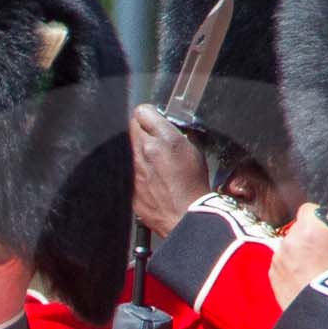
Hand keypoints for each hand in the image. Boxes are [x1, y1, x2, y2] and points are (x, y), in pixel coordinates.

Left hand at [130, 104, 211, 235]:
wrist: (187, 217)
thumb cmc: (195, 186)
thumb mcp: (194, 150)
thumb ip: (175, 134)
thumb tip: (165, 126)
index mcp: (162, 139)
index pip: (143, 112)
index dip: (150, 115)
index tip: (154, 120)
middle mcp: (144, 152)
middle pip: (134, 129)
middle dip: (144, 131)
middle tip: (157, 140)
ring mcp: (135, 171)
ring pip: (133, 152)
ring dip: (143, 153)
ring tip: (159, 164)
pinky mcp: (132, 188)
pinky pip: (133, 174)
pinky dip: (143, 174)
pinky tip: (157, 181)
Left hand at [268, 205, 327, 308]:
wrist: (324, 310)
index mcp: (310, 228)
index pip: (308, 209)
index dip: (318, 218)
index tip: (325, 228)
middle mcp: (290, 239)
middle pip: (298, 228)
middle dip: (308, 236)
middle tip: (323, 253)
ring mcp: (279, 256)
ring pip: (289, 246)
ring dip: (298, 253)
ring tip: (314, 270)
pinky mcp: (272, 272)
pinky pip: (282, 263)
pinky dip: (290, 269)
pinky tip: (304, 279)